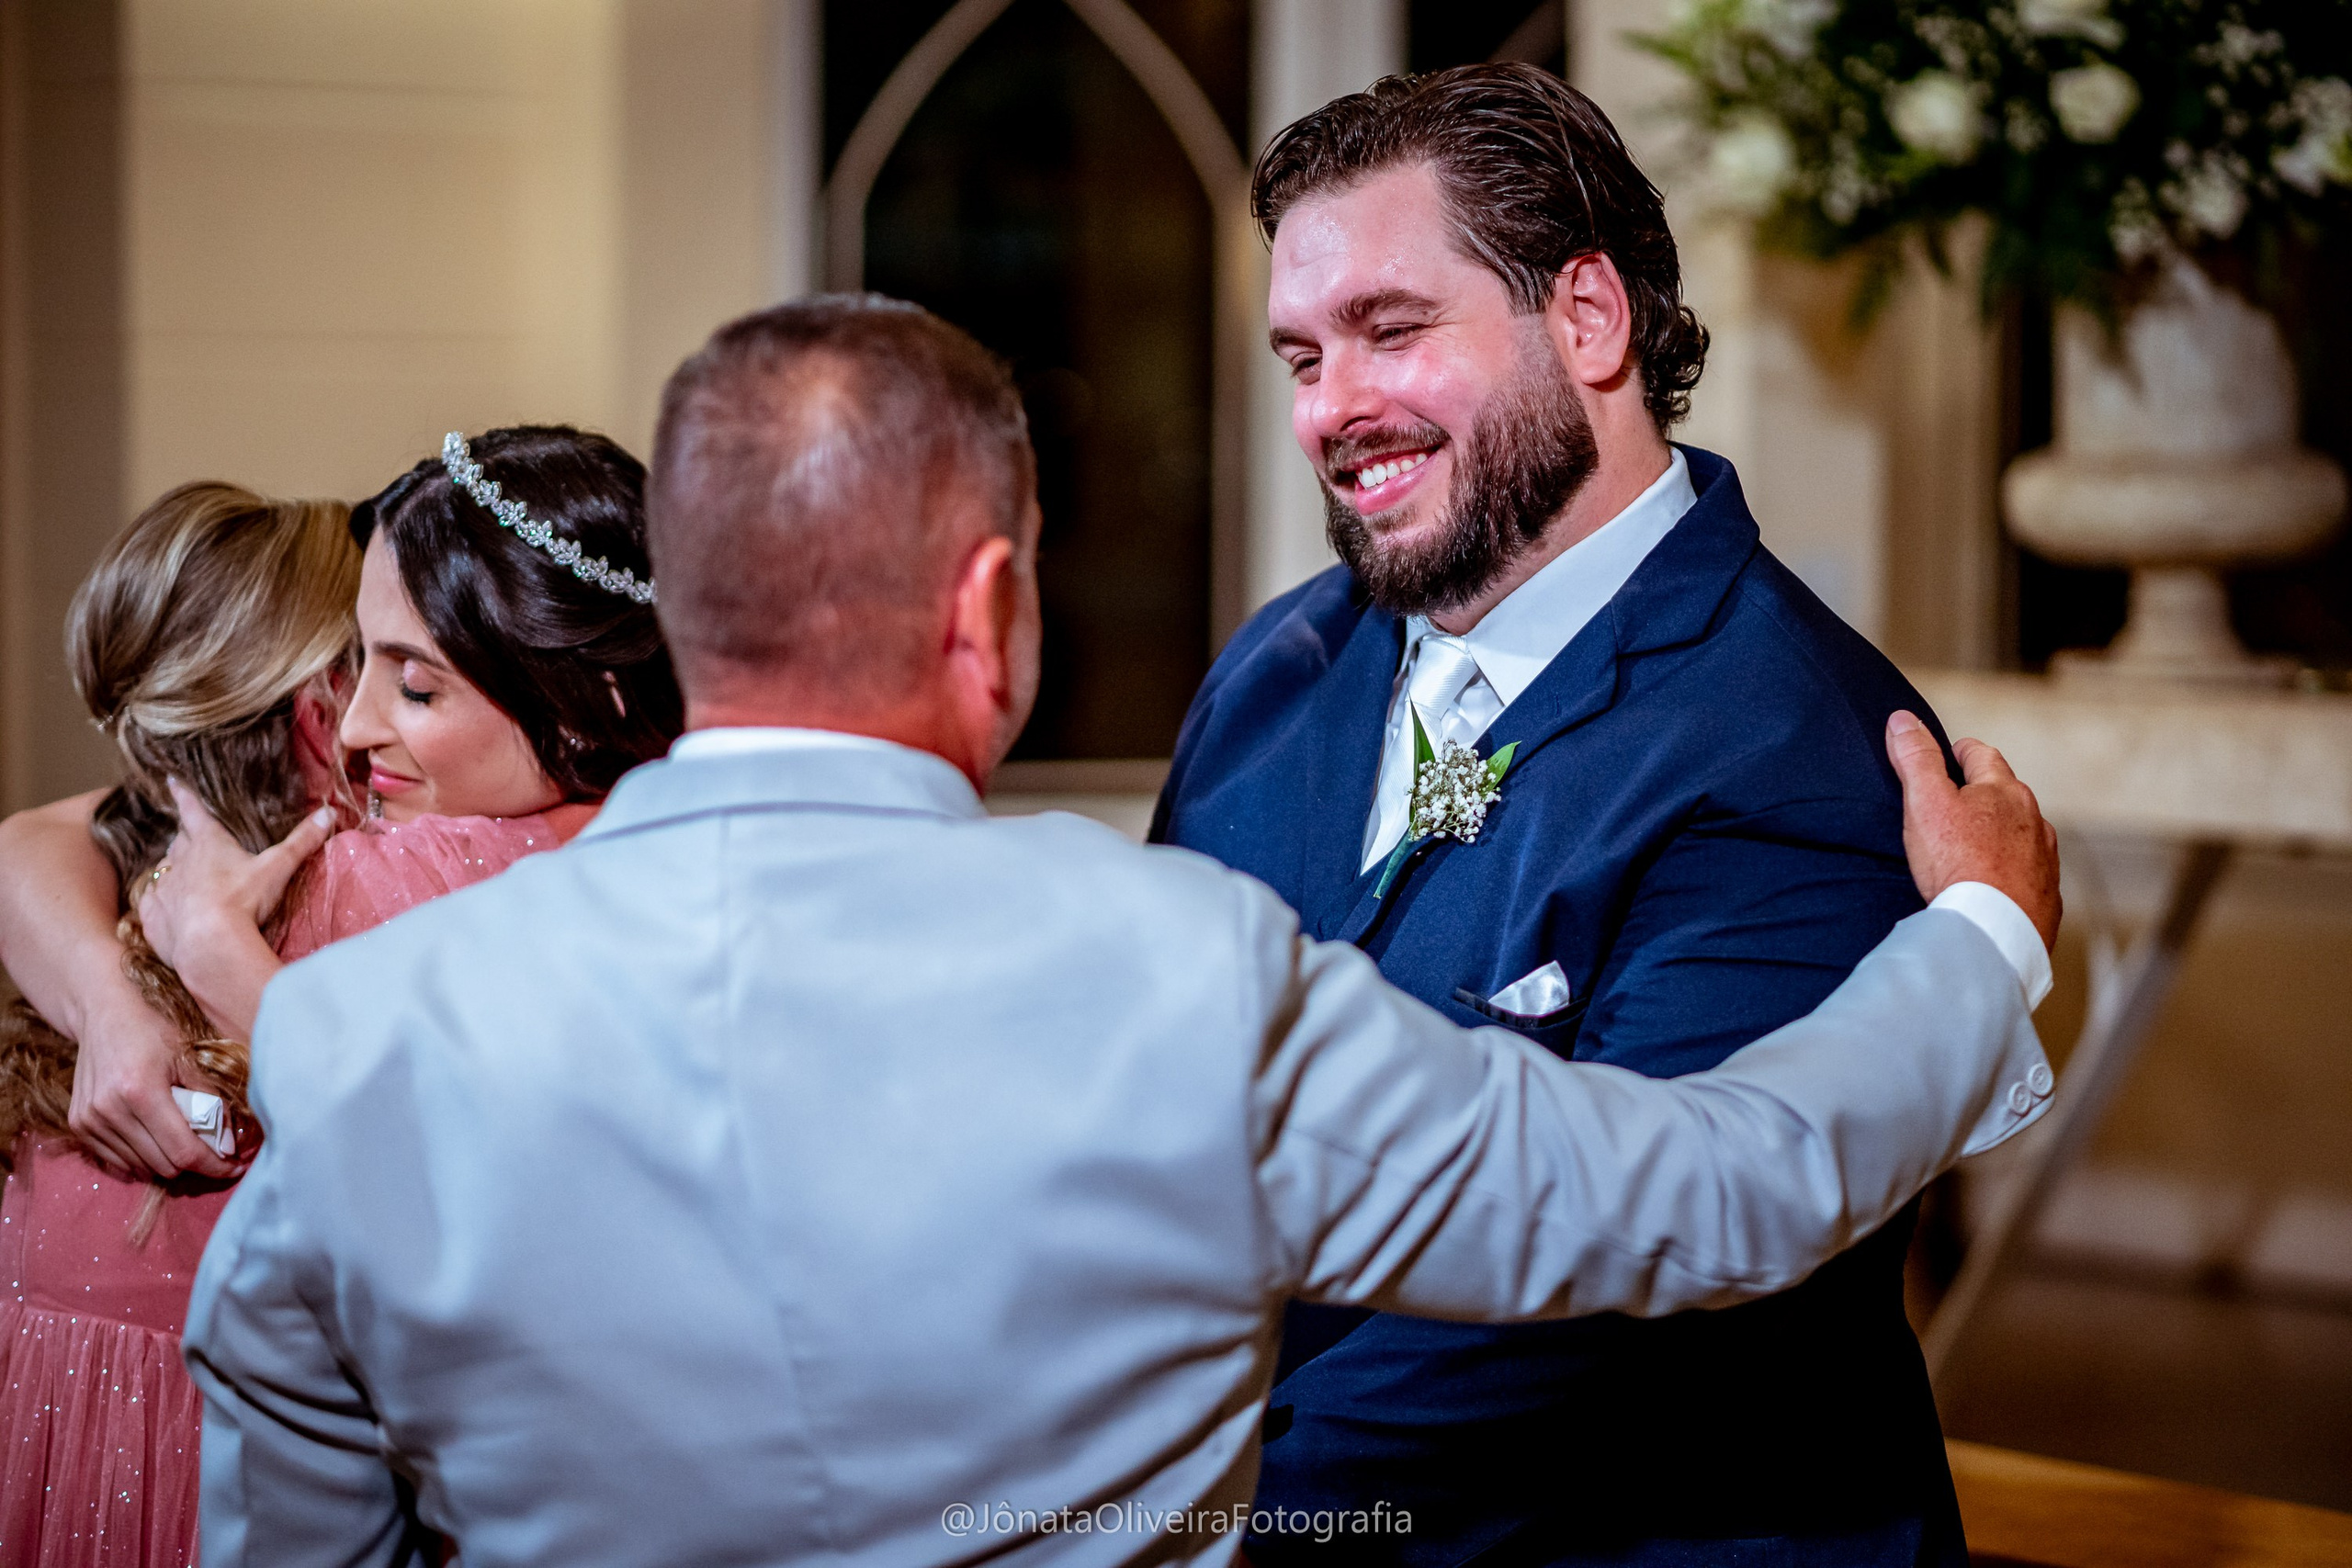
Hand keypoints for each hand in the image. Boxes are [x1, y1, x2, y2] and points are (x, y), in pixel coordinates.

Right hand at [68, 985, 239, 1179]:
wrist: (101, 1016)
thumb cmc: (151, 1032)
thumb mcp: (188, 1059)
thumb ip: (210, 1100)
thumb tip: (229, 1143)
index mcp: (142, 1092)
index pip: (183, 1151)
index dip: (213, 1165)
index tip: (233, 1168)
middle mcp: (111, 1110)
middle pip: (163, 1164)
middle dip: (194, 1164)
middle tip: (214, 1153)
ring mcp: (91, 1120)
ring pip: (141, 1167)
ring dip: (168, 1162)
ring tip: (185, 1143)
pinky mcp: (79, 1125)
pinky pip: (117, 1161)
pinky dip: (142, 1158)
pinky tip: (158, 1142)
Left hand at [137, 780, 333, 975]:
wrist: (209, 943)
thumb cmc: (244, 899)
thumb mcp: (277, 868)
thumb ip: (301, 842)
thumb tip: (328, 813)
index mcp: (208, 843)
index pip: (193, 811)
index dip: (184, 795)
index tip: (172, 781)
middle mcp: (180, 861)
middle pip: (178, 842)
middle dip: (184, 838)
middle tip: (190, 838)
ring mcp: (164, 890)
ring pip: (163, 871)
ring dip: (172, 871)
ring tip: (183, 877)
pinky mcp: (154, 917)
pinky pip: (151, 905)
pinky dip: (159, 904)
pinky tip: (166, 911)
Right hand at [1886, 710, 2060, 952]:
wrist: (1995, 929)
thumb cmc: (1959, 863)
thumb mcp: (1925, 803)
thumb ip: (1915, 758)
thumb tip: (1903, 719)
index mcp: (2003, 790)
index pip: (1981, 755)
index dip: (1961, 751)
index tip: (1951, 754)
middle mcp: (2032, 817)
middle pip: (2006, 793)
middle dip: (1983, 792)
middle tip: (1957, 801)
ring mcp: (2043, 856)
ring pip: (2022, 832)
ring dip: (2002, 832)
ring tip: (1976, 846)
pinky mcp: (2046, 892)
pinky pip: (2029, 871)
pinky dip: (2013, 869)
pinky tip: (1995, 884)